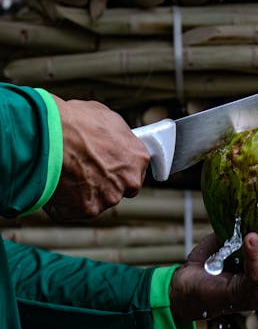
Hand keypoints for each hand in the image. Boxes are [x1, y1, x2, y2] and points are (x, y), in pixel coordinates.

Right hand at [45, 96, 149, 219]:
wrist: (49, 136)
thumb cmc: (76, 122)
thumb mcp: (106, 118)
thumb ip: (116, 137)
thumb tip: (112, 140)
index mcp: (138, 158)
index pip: (136, 171)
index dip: (119, 168)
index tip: (107, 164)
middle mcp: (128, 181)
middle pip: (120, 189)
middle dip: (105, 183)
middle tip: (84, 169)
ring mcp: (108, 198)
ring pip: (98, 200)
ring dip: (84, 191)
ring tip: (66, 172)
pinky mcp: (86, 210)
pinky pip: (75, 209)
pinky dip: (65, 201)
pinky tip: (57, 183)